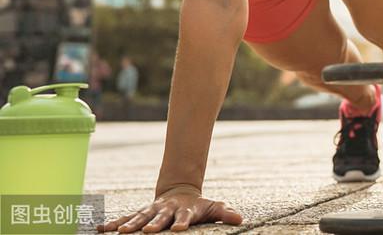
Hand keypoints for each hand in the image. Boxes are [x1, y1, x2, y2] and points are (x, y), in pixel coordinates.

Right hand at [96, 185, 242, 232]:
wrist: (180, 192)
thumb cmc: (198, 206)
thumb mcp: (213, 208)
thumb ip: (224, 213)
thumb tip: (240, 219)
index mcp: (183, 211)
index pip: (184, 217)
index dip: (182, 222)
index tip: (179, 229)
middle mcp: (165, 210)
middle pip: (159, 218)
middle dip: (152, 224)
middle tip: (146, 232)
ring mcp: (152, 211)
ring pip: (139, 217)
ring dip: (129, 224)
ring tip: (120, 232)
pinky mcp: (141, 214)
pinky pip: (125, 218)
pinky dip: (113, 223)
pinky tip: (101, 229)